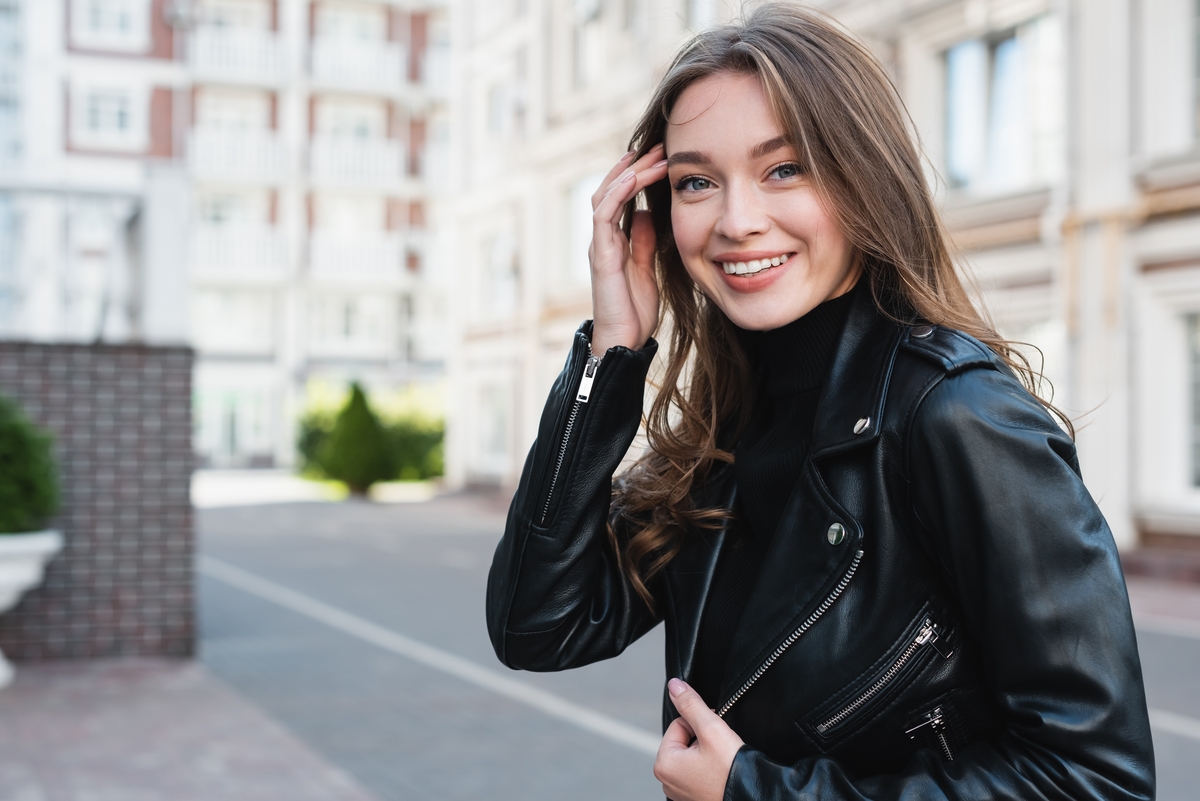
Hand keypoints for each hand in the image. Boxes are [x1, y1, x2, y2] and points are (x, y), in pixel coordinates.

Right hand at [589, 144, 668, 354]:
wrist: (624, 340)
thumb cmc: (634, 310)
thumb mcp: (646, 268)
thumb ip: (642, 241)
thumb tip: (644, 213)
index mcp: (614, 240)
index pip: (620, 197)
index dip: (637, 175)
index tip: (660, 157)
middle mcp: (603, 238)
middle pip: (610, 189)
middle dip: (633, 165)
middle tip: (658, 146)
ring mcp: (599, 245)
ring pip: (605, 196)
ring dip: (628, 173)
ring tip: (650, 155)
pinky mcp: (600, 255)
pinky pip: (603, 215)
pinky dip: (618, 193)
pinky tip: (634, 178)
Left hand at [654, 678, 744, 800]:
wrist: (755, 797)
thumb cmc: (732, 771)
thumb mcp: (711, 729)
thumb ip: (690, 704)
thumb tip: (674, 686)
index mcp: (664, 765)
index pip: (679, 725)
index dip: (700, 723)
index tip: (716, 732)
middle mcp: (667, 782)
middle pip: (684, 741)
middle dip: (703, 739)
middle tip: (721, 748)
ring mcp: (680, 793)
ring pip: (693, 757)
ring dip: (707, 753)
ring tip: (723, 761)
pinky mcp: (694, 798)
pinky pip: (699, 773)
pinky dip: (710, 769)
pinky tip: (722, 772)